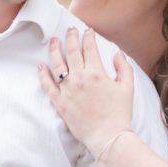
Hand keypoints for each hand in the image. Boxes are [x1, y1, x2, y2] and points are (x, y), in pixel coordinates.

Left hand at [38, 27, 134, 154]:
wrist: (108, 137)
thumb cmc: (119, 113)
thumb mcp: (128, 88)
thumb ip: (124, 68)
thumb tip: (118, 54)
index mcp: (97, 73)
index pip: (90, 48)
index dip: (88, 37)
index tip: (87, 31)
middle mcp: (80, 79)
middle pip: (72, 52)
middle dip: (71, 38)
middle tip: (69, 29)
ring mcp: (68, 91)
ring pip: (57, 65)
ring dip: (54, 50)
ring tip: (53, 41)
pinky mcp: (60, 103)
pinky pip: (48, 86)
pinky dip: (43, 75)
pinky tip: (40, 66)